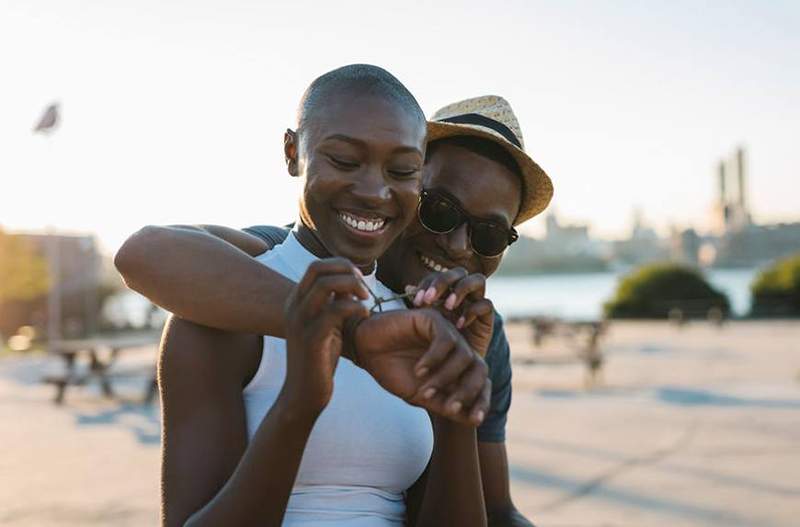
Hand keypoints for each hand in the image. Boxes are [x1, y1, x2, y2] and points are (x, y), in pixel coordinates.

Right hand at [282, 258, 368, 415]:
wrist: (303, 394)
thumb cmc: (319, 359)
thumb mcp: (326, 325)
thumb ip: (334, 303)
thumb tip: (350, 283)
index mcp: (296, 301)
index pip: (316, 266)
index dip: (341, 266)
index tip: (359, 280)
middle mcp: (294, 307)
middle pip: (318, 269)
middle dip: (347, 271)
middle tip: (365, 288)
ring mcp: (300, 322)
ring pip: (326, 285)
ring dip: (352, 286)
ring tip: (366, 300)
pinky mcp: (312, 339)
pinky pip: (334, 311)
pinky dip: (355, 307)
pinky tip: (365, 315)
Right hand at [354, 308, 489, 425]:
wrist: (365, 349)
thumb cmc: (391, 371)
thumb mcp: (420, 395)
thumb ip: (445, 405)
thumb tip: (472, 421)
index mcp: (457, 368)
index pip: (481, 383)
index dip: (482, 401)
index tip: (475, 420)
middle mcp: (456, 349)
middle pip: (480, 368)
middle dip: (468, 391)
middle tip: (451, 407)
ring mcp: (447, 333)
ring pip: (464, 355)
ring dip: (446, 378)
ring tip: (425, 391)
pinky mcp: (434, 319)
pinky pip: (446, 341)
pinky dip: (435, 359)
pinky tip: (419, 370)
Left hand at [408, 268, 494, 357]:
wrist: (454, 374)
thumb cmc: (434, 348)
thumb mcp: (424, 326)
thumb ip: (419, 307)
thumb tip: (407, 288)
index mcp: (444, 293)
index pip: (438, 276)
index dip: (428, 283)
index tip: (417, 302)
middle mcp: (462, 295)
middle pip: (459, 272)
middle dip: (444, 282)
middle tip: (430, 299)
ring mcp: (476, 304)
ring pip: (477, 280)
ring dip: (461, 290)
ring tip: (448, 306)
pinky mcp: (488, 319)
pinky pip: (486, 305)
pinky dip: (472, 312)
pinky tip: (459, 325)